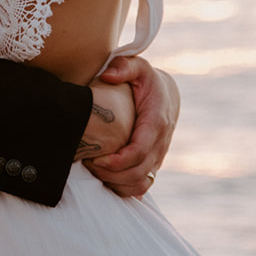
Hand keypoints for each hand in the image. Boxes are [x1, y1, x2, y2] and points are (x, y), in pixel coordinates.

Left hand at [84, 59, 179, 198]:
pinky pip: (142, 186)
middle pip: (138, 173)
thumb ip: (123, 66)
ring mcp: (158, 156)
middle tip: (88, 165)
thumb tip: (108, 75)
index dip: (117, 161)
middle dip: (111, 175)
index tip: (95, 159)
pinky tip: (106, 179)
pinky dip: (124, 189)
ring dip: (117, 185)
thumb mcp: (138, 67)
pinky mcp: (153, 164)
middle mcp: (160, 143)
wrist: (167, 94)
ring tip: (95, 172)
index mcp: (156, 122)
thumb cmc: (146, 80)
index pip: (139, 151)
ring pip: (141, 184)